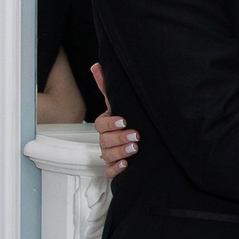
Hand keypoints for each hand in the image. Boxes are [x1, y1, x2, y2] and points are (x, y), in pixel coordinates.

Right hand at [92, 64, 137, 178]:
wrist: (141, 139)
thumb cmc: (127, 119)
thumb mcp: (118, 102)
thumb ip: (106, 86)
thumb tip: (96, 66)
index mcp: (106, 125)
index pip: (102, 124)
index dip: (111, 123)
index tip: (123, 120)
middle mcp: (106, 140)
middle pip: (105, 141)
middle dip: (119, 138)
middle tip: (135, 135)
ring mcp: (110, 154)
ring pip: (107, 156)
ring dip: (120, 152)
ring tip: (134, 148)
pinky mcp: (115, 167)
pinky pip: (109, 171)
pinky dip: (116, 169)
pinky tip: (125, 165)